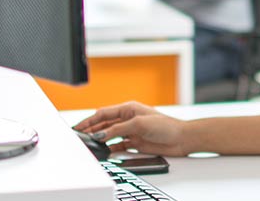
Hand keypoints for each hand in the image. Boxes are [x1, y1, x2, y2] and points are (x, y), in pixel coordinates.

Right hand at [74, 101, 189, 155]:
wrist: (181, 139)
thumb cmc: (166, 125)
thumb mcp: (139, 124)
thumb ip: (118, 130)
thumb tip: (101, 135)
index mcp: (128, 109)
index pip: (104, 113)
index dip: (90, 120)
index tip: (79, 127)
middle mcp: (128, 119)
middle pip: (104, 124)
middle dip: (91, 130)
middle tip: (79, 137)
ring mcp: (131, 131)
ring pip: (109, 135)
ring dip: (100, 139)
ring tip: (89, 145)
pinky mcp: (135, 142)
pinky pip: (118, 145)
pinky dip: (110, 148)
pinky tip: (104, 151)